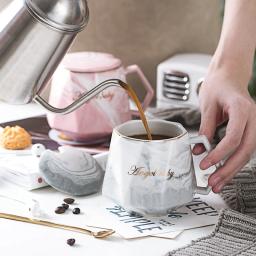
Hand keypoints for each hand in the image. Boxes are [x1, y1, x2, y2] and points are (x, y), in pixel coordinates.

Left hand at [193, 68, 255, 192]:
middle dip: (228, 169)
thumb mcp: (208, 105)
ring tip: (218, 183)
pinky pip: (244, 148)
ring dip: (232, 169)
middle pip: (245, 150)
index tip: (205, 163)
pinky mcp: (249, 129)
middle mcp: (253, 118)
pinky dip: (233, 161)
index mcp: (242, 109)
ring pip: (247, 153)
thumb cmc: (218, 85)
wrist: (229, 76)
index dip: (219, 154)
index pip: (234, 138)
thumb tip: (200, 148)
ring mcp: (254, 125)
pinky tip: (224, 171)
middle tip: (213, 182)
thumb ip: (206, 127)